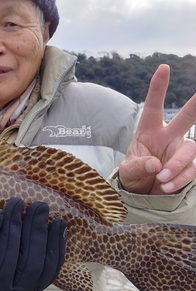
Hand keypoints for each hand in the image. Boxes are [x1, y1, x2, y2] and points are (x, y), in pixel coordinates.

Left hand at [0, 198, 65, 290]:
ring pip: (7, 254)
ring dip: (13, 224)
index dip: (56, 245)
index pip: (49, 269)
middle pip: (30, 260)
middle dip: (36, 229)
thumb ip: (29, 260)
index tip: (59, 222)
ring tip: (16, 203)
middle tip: (39, 206)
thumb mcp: (13, 278)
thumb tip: (52, 226)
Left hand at [119, 64, 195, 194]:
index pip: (153, 107)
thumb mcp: (127, 171)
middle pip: (186, 117)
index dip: (158, 88)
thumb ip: (138, 166)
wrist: (141, 195)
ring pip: (190, 149)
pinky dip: (180, 179)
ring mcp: (180, 151)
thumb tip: (155, 165)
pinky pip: (192, 169)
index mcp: (148, 131)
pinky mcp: (189, 167)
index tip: (163, 68)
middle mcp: (168, 137)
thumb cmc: (132, 176)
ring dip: (176, 165)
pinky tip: (166, 187)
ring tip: (161, 179)